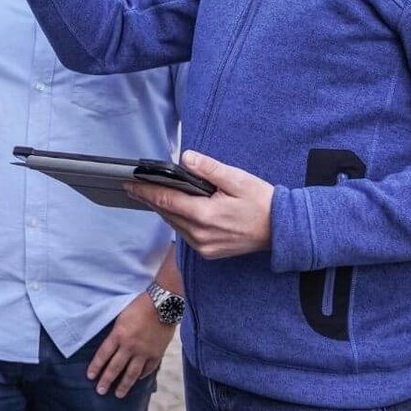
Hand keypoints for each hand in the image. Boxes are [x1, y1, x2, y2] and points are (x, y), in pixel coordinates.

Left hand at [86, 292, 174, 397]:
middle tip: (100, 391)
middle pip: (115, 367)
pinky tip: (137, 380)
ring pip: (132, 373)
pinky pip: (148, 368)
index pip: (103, 354)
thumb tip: (110, 346)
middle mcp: (130, 346)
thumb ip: (116, 332)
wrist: (163, 303)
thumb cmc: (140, 305)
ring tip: (118, 394)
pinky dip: (142, 375)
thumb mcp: (122, 316)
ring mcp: (144, 352)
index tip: (90, 376)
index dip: (96, 366)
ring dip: (124, 385)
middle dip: (106, 380)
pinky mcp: (157, 354)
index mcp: (119, 334)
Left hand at [125, 150, 274, 258]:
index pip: (166, 199)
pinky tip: (174, 209)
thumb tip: (186, 158)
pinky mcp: (209, 252)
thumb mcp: (237, 179)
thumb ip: (209, 169)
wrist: (281, 230)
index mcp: (205, 215)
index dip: (145, 190)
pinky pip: (184, 234)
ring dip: (162, 209)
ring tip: (149, 194)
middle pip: (166, 213)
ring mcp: (204, 246)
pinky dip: (176, 220)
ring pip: (174, 224)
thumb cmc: (261, 202)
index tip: (129, 183)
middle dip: (149, 198)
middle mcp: (200, 234)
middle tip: (133, 186)